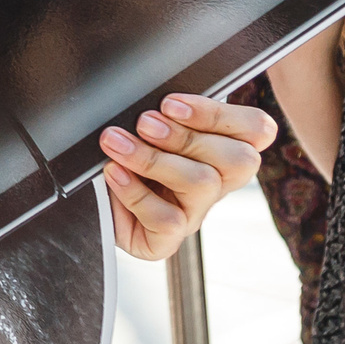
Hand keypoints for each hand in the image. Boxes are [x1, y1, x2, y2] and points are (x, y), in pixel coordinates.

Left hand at [99, 93, 274, 262]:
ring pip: (202, 184)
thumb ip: (167, 112)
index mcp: (222, 148)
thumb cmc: (123, 152)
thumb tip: (162, 102)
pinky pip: (168, 219)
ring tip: (116, 143)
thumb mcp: (147, 125)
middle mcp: (216, 183)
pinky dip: (134, 191)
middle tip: (144, 123)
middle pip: (241, 159)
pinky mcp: (167, 241)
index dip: (219, 114)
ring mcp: (194, 213)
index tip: (170, 103)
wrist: (87, 196)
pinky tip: (114, 173)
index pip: (258, 130)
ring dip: (153, 158)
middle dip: (187, 135)